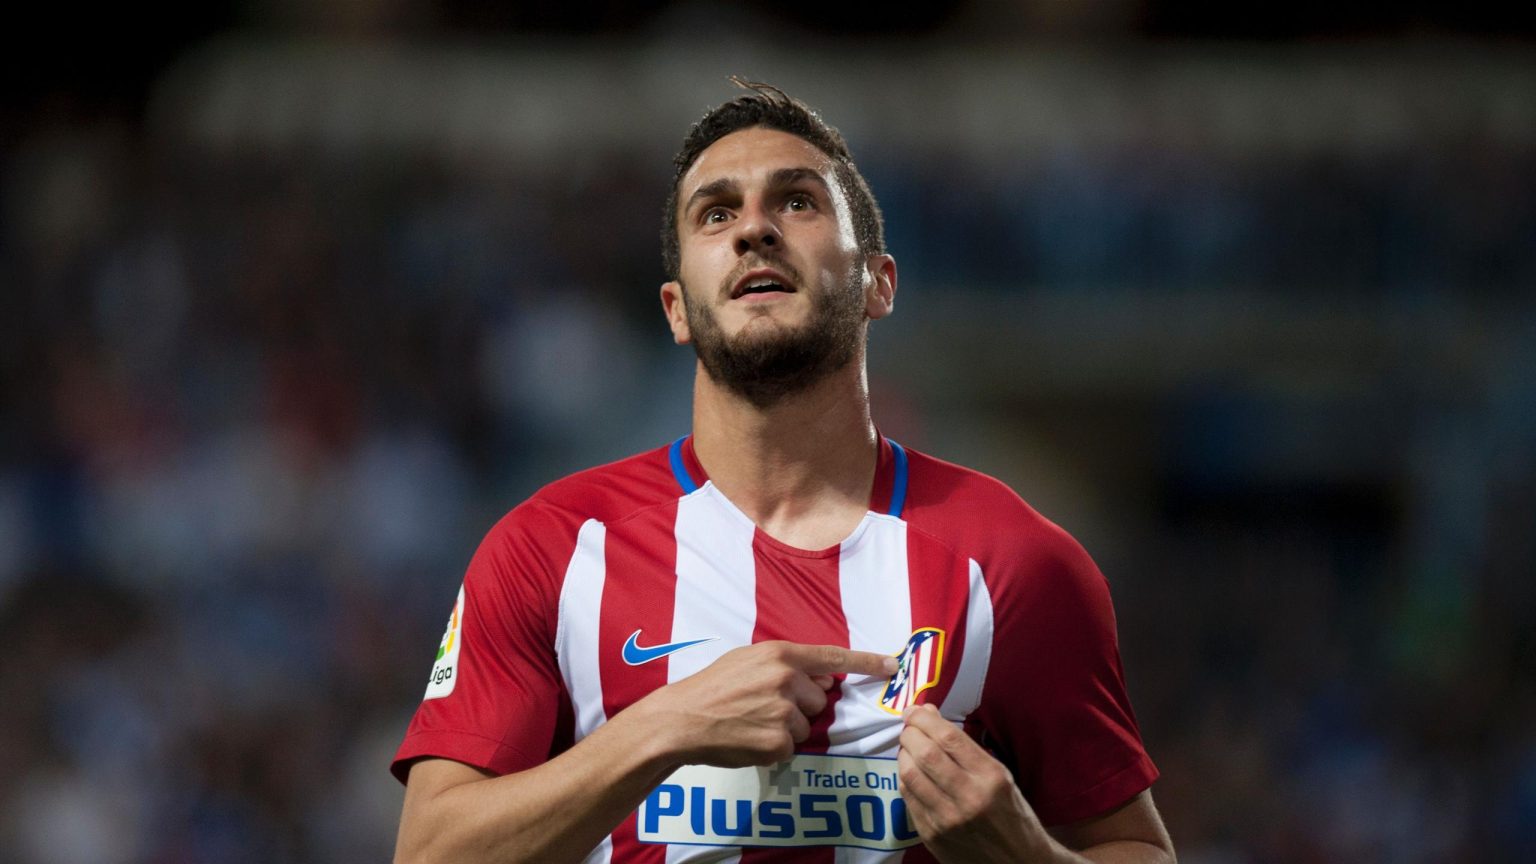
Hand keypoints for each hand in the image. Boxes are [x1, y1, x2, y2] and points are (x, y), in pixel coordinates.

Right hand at [633, 641, 896, 767]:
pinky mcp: (778, 743)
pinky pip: (790, 748)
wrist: (680, 720)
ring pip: (806, 726)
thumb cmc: (711, 688)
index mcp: (780, 654)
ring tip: (752, 723)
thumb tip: (817, 677)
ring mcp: (783, 712)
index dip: (867, 662)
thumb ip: (783, 664)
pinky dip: (773, 748)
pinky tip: (749, 739)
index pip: (833, 657)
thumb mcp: (746, 660)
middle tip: (763, 706)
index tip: (893, 666)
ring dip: (786, 729)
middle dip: (800, 706)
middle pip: (819, 699)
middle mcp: (786, 680)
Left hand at [898, 703, 1053, 862]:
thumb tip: (930, 715)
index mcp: (991, 777)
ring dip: (903, 753)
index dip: (925, 718)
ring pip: (910, 774)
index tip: (915, 710)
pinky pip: (908, 798)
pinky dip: (904, 778)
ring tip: (907, 747)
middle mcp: (968, 797)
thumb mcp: (1002, 777)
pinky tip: (910, 771)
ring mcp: (947, 819)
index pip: (948, 737)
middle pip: (925, 753)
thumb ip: (966, 748)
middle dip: (909, 732)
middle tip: (908, 726)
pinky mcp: (932, 835)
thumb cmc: (1012, 815)